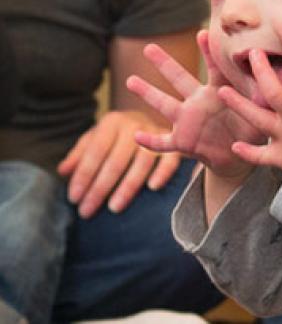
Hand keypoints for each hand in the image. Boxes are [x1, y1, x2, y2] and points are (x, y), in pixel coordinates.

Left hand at [58, 111, 178, 217]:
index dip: (83, 176)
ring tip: (114, 207)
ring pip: (142, 161)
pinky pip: (170, 159)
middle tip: (87, 211)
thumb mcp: (96, 138)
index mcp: (112, 122)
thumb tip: (63, 171)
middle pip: (116, 160)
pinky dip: (163, 172)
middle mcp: (134, 125)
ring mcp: (155, 134)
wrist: (155, 115)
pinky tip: (153, 188)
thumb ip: (80, 154)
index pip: (95, 151)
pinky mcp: (173, 144)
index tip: (74, 198)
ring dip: (128, 186)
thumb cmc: (119, 134)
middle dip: (100, 188)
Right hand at [126, 30, 261, 178]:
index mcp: (218, 92)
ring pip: (164, 104)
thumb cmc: (249, 128)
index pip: (213, 69)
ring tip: (130, 80)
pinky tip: (136, 137)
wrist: (238, 155)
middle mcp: (198, 101)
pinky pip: (164, 143)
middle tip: (149, 47)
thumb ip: (268, 93)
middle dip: (164, 64)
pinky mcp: (183, 141)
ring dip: (148, 93)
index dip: (208, 53)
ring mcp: (187, 120)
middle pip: (179, 79)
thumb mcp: (260, 111)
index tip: (203, 34)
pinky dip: (151, 142)